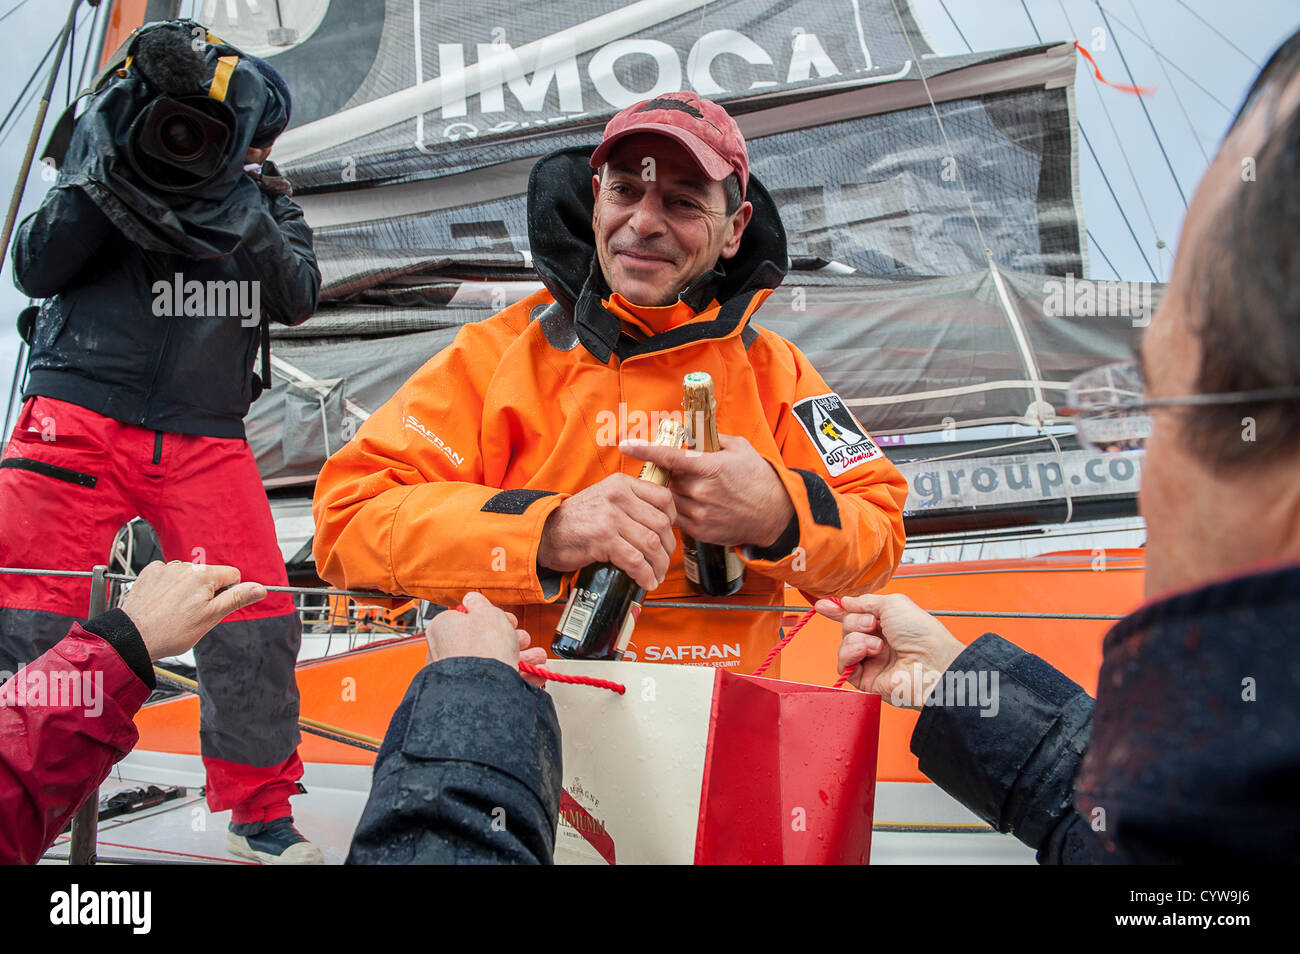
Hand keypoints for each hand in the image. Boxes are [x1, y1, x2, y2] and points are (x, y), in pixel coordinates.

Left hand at [119, 560, 266, 660]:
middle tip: (193, 613)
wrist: (134, 637)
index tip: (215, 606)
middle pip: (208, 576)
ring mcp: (165, 569)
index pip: (231, 575)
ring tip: (175, 610)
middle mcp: (184, 567)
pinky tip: (162, 602)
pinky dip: (167, 586)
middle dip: (206, 592)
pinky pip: (167, 575)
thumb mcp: (211, 617)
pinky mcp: (149, 573)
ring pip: (188, 576)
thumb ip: (237, 599)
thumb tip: (258, 588)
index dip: (228, 593)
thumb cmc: (170, 631)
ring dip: (186, 589)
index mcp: (204, 575)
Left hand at [426, 592, 546, 687]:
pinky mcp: (473, 690)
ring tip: (537, 659)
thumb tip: (472, 599)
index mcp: (443, 628)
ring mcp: (459, 674)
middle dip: (511, 639)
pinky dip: (518, 676)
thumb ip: (481, 604)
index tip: (507, 620)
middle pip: (484, 641)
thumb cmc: (481, 649)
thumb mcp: (488, 613)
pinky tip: (534, 673)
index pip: (467, 618)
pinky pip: (497, 680)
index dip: (491, 617)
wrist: (485, 687)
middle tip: (523, 639)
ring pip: (494, 662)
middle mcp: (446, 652)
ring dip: (521, 658)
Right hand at [537, 473, 676, 591]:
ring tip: (655, 575)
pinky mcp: (603, 539)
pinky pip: (635, 560)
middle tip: (663, 561)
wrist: (544, 532)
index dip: (672, 519)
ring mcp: (610, 517)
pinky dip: (644, 575)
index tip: (668, 534)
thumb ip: (629, 503)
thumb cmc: (576, 520)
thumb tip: (660, 523)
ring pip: (651, 543)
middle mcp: (618, 496)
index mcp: (621, 483)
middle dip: (667, 548)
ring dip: (658, 565)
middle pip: (661, 523)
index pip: (663, 497)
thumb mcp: (604, 498)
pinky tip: (645, 581)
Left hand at [620, 433, 794, 547]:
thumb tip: (691, 430)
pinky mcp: (700, 531)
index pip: (669, 457)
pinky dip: (680, 509)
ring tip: (695, 490)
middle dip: (672, 475)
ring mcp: (700, 513)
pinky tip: (696, 504)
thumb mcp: (740, 448)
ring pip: (669, 499)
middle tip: (686, 473)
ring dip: (675, 492)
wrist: (775, 514)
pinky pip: (676, 518)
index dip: (644, 450)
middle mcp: (702, 491)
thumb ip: (712, 438)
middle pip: (668, 479)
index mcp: (710, 467)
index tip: (625, 445)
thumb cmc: (759, 478)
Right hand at [814, 593, 964, 706]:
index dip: (839, 610)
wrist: (930, 663)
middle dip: (854, 621)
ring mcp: (872, 660)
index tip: (824, 605)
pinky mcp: (865, 679)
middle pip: (847, 627)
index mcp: (887, 623)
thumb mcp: (893, 603)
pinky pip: (843, 664)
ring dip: (855, 638)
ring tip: (876, 644)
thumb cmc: (921, 634)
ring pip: (844, 643)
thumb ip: (865, 600)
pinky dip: (850, 654)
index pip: (856, 614)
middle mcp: (879, 641)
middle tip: (872, 624)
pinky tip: (866, 652)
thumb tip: (846, 602)